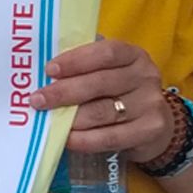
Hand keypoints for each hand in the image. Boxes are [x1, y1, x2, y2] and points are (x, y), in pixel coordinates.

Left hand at [30, 39, 171, 162]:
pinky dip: (84, 139)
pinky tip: (66, 139)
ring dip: (70, 118)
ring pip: (102, 111)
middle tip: (37, 100)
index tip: (49, 70)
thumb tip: (43, 72)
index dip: (76, 60)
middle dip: (63, 92)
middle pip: (100, 83)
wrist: (154, 125)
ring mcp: (150, 104)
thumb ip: (83, 68)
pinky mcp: (149, 130)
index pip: (106, 53)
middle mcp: (145, 76)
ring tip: (48, 120)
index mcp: (133, 55)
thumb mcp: (108, 73)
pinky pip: (110, 137)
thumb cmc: (118, 93)